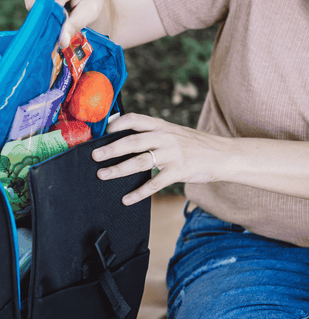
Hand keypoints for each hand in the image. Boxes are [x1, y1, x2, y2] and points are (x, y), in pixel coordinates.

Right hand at [23, 0, 106, 46]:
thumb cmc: (89, 1)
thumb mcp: (89, 13)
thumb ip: (75, 25)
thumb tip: (63, 41)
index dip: (55, 15)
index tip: (59, 27)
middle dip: (50, 13)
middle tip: (62, 17)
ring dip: (43, 10)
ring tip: (58, 7)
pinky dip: (36, 4)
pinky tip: (49, 2)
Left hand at [92, 113, 229, 204]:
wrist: (223, 155)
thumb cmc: (195, 145)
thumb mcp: (174, 133)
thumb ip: (153, 135)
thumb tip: (126, 141)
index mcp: (162, 126)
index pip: (135, 120)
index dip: (117, 124)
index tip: (103, 132)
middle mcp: (165, 137)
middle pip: (132, 142)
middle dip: (111, 149)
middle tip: (94, 156)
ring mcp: (172, 154)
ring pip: (139, 162)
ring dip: (118, 169)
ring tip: (103, 175)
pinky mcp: (178, 171)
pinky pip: (154, 183)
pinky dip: (138, 192)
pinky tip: (127, 199)